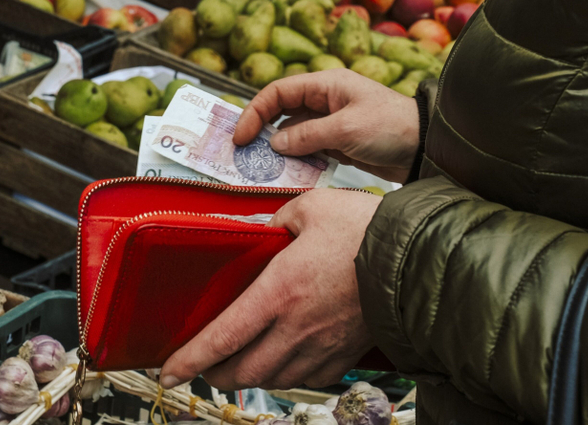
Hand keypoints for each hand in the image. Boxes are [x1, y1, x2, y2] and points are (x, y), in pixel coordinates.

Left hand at [160, 189, 380, 389]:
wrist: (417, 259)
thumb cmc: (366, 231)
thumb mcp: (311, 207)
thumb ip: (278, 218)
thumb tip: (267, 228)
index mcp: (280, 292)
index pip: (223, 337)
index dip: (191, 359)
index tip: (169, 371)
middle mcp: (296, 328)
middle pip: (242, 371)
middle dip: (215, 375)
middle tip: (204, 367)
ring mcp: (322, 346)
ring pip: (273, 380)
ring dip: (249, 378)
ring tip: (239, 365)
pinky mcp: (344, 353)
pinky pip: (306, 378)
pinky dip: (285, 376)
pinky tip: (283, 362)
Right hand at [233, 69, 419, 182]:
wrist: (426, 149)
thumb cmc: (393, 128)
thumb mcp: (347, 130)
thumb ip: (308, 137)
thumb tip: (275, 143)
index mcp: (326, 85)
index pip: (278, 92)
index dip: (254, 112)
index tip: (240, 137)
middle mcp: (325, 101)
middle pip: (281, 112)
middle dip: (261, 131)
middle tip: (243, 155)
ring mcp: (331, 123)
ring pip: (293, 134)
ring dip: (278, 150)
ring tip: (262, 169)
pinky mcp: (338, 143)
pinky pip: (308, 150)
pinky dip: (296, 160)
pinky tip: (288, 173)